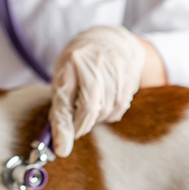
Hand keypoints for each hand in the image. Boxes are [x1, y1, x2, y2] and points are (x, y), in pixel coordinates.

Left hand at [49, 26, 146, 157]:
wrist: (107, 39)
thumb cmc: (78, 63)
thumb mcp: (62, 77)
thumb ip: (59, 107)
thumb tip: (58, 143)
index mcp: (70, 61)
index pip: (65, 100)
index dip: (63, 128)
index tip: (62, 151)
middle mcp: (94, 61)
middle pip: (90, 108)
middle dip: (82, 124)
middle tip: (78, 122)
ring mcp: (115, 66)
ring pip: (107, 110)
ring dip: (97, 118)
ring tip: (91, 105)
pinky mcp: (130, 74)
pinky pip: (120, 107)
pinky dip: (110, 113)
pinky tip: (105, 101)